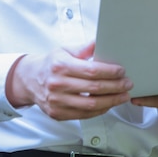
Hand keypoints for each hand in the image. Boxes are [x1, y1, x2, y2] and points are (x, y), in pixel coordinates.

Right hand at [5, 42, 132, 120]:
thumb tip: (102, 41)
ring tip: (123, 96)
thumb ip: (84, 48)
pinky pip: (84, 114)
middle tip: (127, 84)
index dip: (110, 72)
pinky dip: (100, 110)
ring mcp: (57, 101)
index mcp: (61, 66)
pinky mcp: (57, 113)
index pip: (91, 71)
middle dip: (115, 87)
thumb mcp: (65, 50)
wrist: (29, 80)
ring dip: (111, 101)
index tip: (122, 71)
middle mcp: (58, 84)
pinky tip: (109, 104)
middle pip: (94, 88)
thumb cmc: (51, 64)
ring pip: (91, 104)